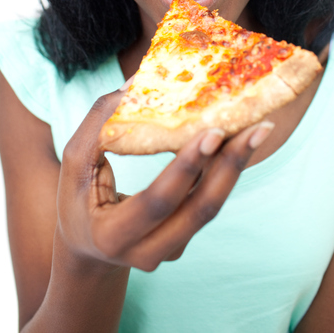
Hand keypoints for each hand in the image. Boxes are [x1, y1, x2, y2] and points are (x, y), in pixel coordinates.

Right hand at [56, 81, 273, 272]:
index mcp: (113, 235)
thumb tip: (137, 82)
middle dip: (230, 165)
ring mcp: (170, 250)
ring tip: (258, 130)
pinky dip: (225, 172)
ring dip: (236, 167)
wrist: (86, 248)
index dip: (186, 167)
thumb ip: (99, 123)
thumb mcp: (75, 162)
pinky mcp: (184, 240)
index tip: (213, 131)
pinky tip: (239, 143)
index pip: (158, 201)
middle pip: (199, 209)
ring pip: (211, 208)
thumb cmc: (77, 199)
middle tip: (257, 128)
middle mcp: (147, 252)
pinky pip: (208, 204)